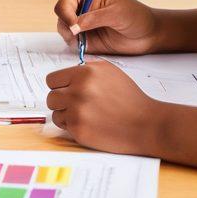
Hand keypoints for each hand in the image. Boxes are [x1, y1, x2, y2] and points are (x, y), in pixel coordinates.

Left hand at [46, 61, 161, 154]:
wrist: (145, 123)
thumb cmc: (129, 98)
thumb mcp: (109, 71)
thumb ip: (85, 68)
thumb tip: (67, 73)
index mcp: (84, 73)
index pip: (52, 80)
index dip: (59, 86)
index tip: (66, 91)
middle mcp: (78, 90)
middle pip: (51, 97)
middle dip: (61, 101)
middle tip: (77, 105)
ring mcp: (77, 111)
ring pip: (55, 112)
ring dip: (65, 115)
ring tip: (85, 115)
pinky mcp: (79, 129)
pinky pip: (63, 126)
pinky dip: (72, 126)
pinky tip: (89, 124)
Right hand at [54, 0, 160, 55]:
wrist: (147, 35)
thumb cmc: (136, 17)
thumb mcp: (116, 14)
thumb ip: (94, 18)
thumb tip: (74, 26)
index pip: (65, 0)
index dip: (66, 13)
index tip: (74, 26)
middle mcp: (81, 5)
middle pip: (61, 14)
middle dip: (66, 26)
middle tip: (79, 36)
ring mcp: (82, 21)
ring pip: (63, 28)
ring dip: (70, 36)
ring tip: (85, 41)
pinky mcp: (85, 36)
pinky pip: (71, 41)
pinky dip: (75, 45)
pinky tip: (87, 45)